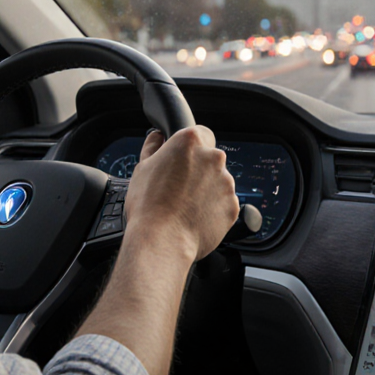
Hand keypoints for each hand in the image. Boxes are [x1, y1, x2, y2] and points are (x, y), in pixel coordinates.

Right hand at [123, 126, 238, 262]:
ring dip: (206, 190)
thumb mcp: (142, 168)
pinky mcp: (233, 206)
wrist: (162, 241)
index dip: (191, 148)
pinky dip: (213, 209)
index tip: (182, 160)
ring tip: (185, 206)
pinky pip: (224, 203)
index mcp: (191, 142)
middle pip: (210, 159)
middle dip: (198, 170)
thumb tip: (157, 137)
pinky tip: (194, 217)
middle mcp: (213, 158)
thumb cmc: (148, 205)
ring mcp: (226, 183)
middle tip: (178, 187)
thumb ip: (153, 146)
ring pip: (218, 182)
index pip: (201, 134)